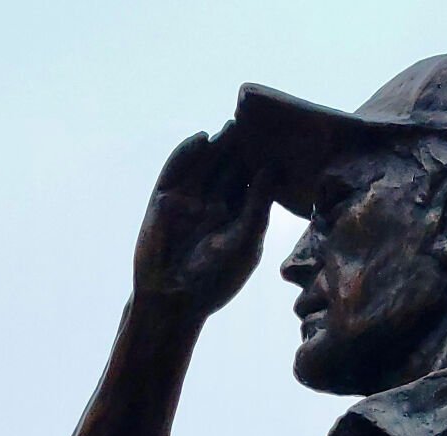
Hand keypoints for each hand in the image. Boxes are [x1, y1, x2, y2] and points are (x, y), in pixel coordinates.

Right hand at [132, 128, 271, 317]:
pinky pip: (176, 170)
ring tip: (235, 125)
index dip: (263, 160)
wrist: (173, 301)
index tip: (281, 138)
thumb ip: (258, 205)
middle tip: (259, 122)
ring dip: (218, 145)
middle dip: (242, 147)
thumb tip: (272, 169)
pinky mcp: (164, 199)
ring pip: (205, 165)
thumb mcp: (245, 242)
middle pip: (229, 167)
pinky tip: (203, 138)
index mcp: (238, 216)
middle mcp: (214, 204)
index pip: (252, 181)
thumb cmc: (215, 280)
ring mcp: (188, 200)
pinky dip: (187, 153)